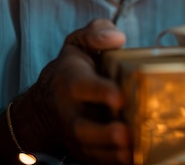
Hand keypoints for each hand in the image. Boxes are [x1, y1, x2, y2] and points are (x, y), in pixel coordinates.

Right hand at [18, 19, 131, 163]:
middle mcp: (71, 112)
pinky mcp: (84, 151)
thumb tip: (117, 38)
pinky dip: (113, 163)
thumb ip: (96, 33)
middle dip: (103, 133)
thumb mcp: (79, 43)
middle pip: (83, 128)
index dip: (100, 92)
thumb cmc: (72, 68)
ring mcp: (76, 136)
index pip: (83, 86)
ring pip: (90, 150)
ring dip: (111, 153)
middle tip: (125, 133)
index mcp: (72, 82)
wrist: (48, 103)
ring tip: (132, 151)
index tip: (119, 96)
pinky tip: (136, 159)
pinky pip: (97, 161)